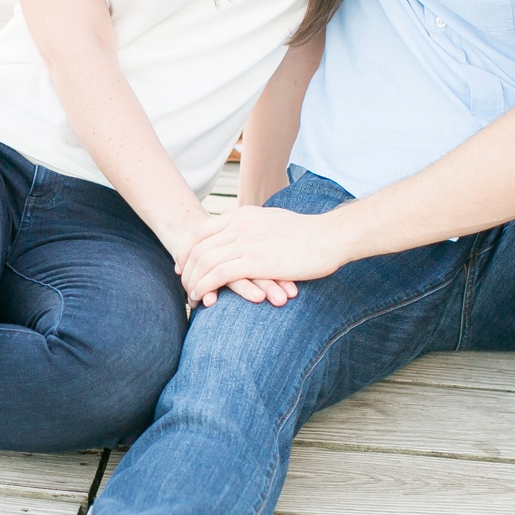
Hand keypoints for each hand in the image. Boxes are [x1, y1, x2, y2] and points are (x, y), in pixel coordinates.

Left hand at [164, 210, 302, 308]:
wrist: (330, 237)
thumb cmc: (307, 233)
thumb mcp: (272, 218)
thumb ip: (251, 222)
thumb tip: (235, 224)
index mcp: (242, 215)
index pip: (200, 231)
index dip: (186, 250)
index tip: (183, 266)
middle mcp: (240, 225)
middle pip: (197, 248)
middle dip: (187, 270)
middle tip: (185, 286)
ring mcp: (247, 242)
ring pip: (204, 262)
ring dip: (193, 283)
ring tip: (192, 298)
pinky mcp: (256, 261)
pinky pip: (219, 274)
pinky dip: (205, 287)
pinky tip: (204, 298)